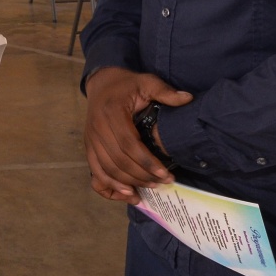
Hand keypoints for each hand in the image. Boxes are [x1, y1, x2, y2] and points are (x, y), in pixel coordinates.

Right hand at [83, 67, 192, 204]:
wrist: (100, 83)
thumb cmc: (126, 85)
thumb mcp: (146, 82)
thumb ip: (165, 91)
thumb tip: (187, 99)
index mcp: (111, 112)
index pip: (128, 144)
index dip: (146, 162)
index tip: (165, 174)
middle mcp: (96, 128)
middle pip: (118, 161)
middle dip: (142, 176)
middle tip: (163, 183)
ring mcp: (90, 140)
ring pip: (107, 170)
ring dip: (128, 184)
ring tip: (150, 189)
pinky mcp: (88, 148)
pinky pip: (96, 173)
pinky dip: (109, 187)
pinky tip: (127, 194)